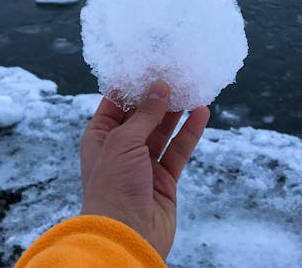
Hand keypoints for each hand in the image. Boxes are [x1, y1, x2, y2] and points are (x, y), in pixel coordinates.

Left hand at [80, 81, 209, 258]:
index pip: (116, 101)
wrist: (125, 237)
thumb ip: (144, 114)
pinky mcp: (164, 179)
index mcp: (100, 136)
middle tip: (176, 71)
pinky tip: (201, 112)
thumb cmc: (112, 187)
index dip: (133, 83)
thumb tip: (160, 86)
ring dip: (176, 110)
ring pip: (163, 129)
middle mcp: (121, 147)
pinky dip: (190, 131)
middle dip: (158, 94)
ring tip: (191, 86)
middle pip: (142, 113)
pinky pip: (178, 149)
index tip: (151, 62)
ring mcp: (144, 163)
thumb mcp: (123, 142)